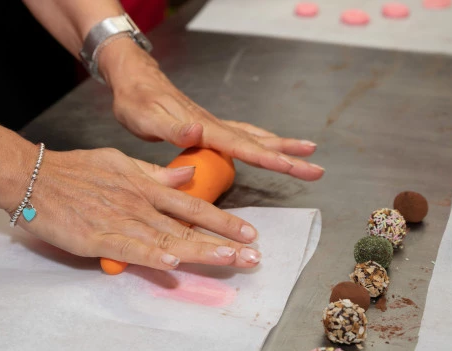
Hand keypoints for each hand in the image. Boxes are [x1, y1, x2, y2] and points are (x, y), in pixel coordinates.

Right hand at [15, 147, 261, 269]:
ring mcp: (119, 220)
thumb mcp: (120, 163)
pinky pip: (129, 248)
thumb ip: (155, 174)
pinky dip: (152, 255)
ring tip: (229, 260)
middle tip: (253, 256)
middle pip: (188, 225)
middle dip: (223, 242)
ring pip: (166, 238)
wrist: (33, 176)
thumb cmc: (75, 170)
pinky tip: (173, 265)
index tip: (248, 233)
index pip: (193, 205)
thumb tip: (187, 176)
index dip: (223, 220)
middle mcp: (140, 204)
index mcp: (146, 187)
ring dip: (199, 250)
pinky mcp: (96, 237)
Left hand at [98, 39, 324, 181]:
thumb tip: (198, 133)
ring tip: (309, 153)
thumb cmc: (136, 100)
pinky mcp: (210, 127)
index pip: (241, 146)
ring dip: (282, 147)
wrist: (135, 79)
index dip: (267, 158)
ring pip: (255, 137)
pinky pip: (244, 136)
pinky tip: (270, 145)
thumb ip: (172, 128)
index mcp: (203, 127)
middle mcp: (214, 125)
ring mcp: (214, 125)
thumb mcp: (146, 117)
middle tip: (316, 170)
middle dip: (288, 157)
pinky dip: (263, 141)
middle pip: (258, 142)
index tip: (292, 167)